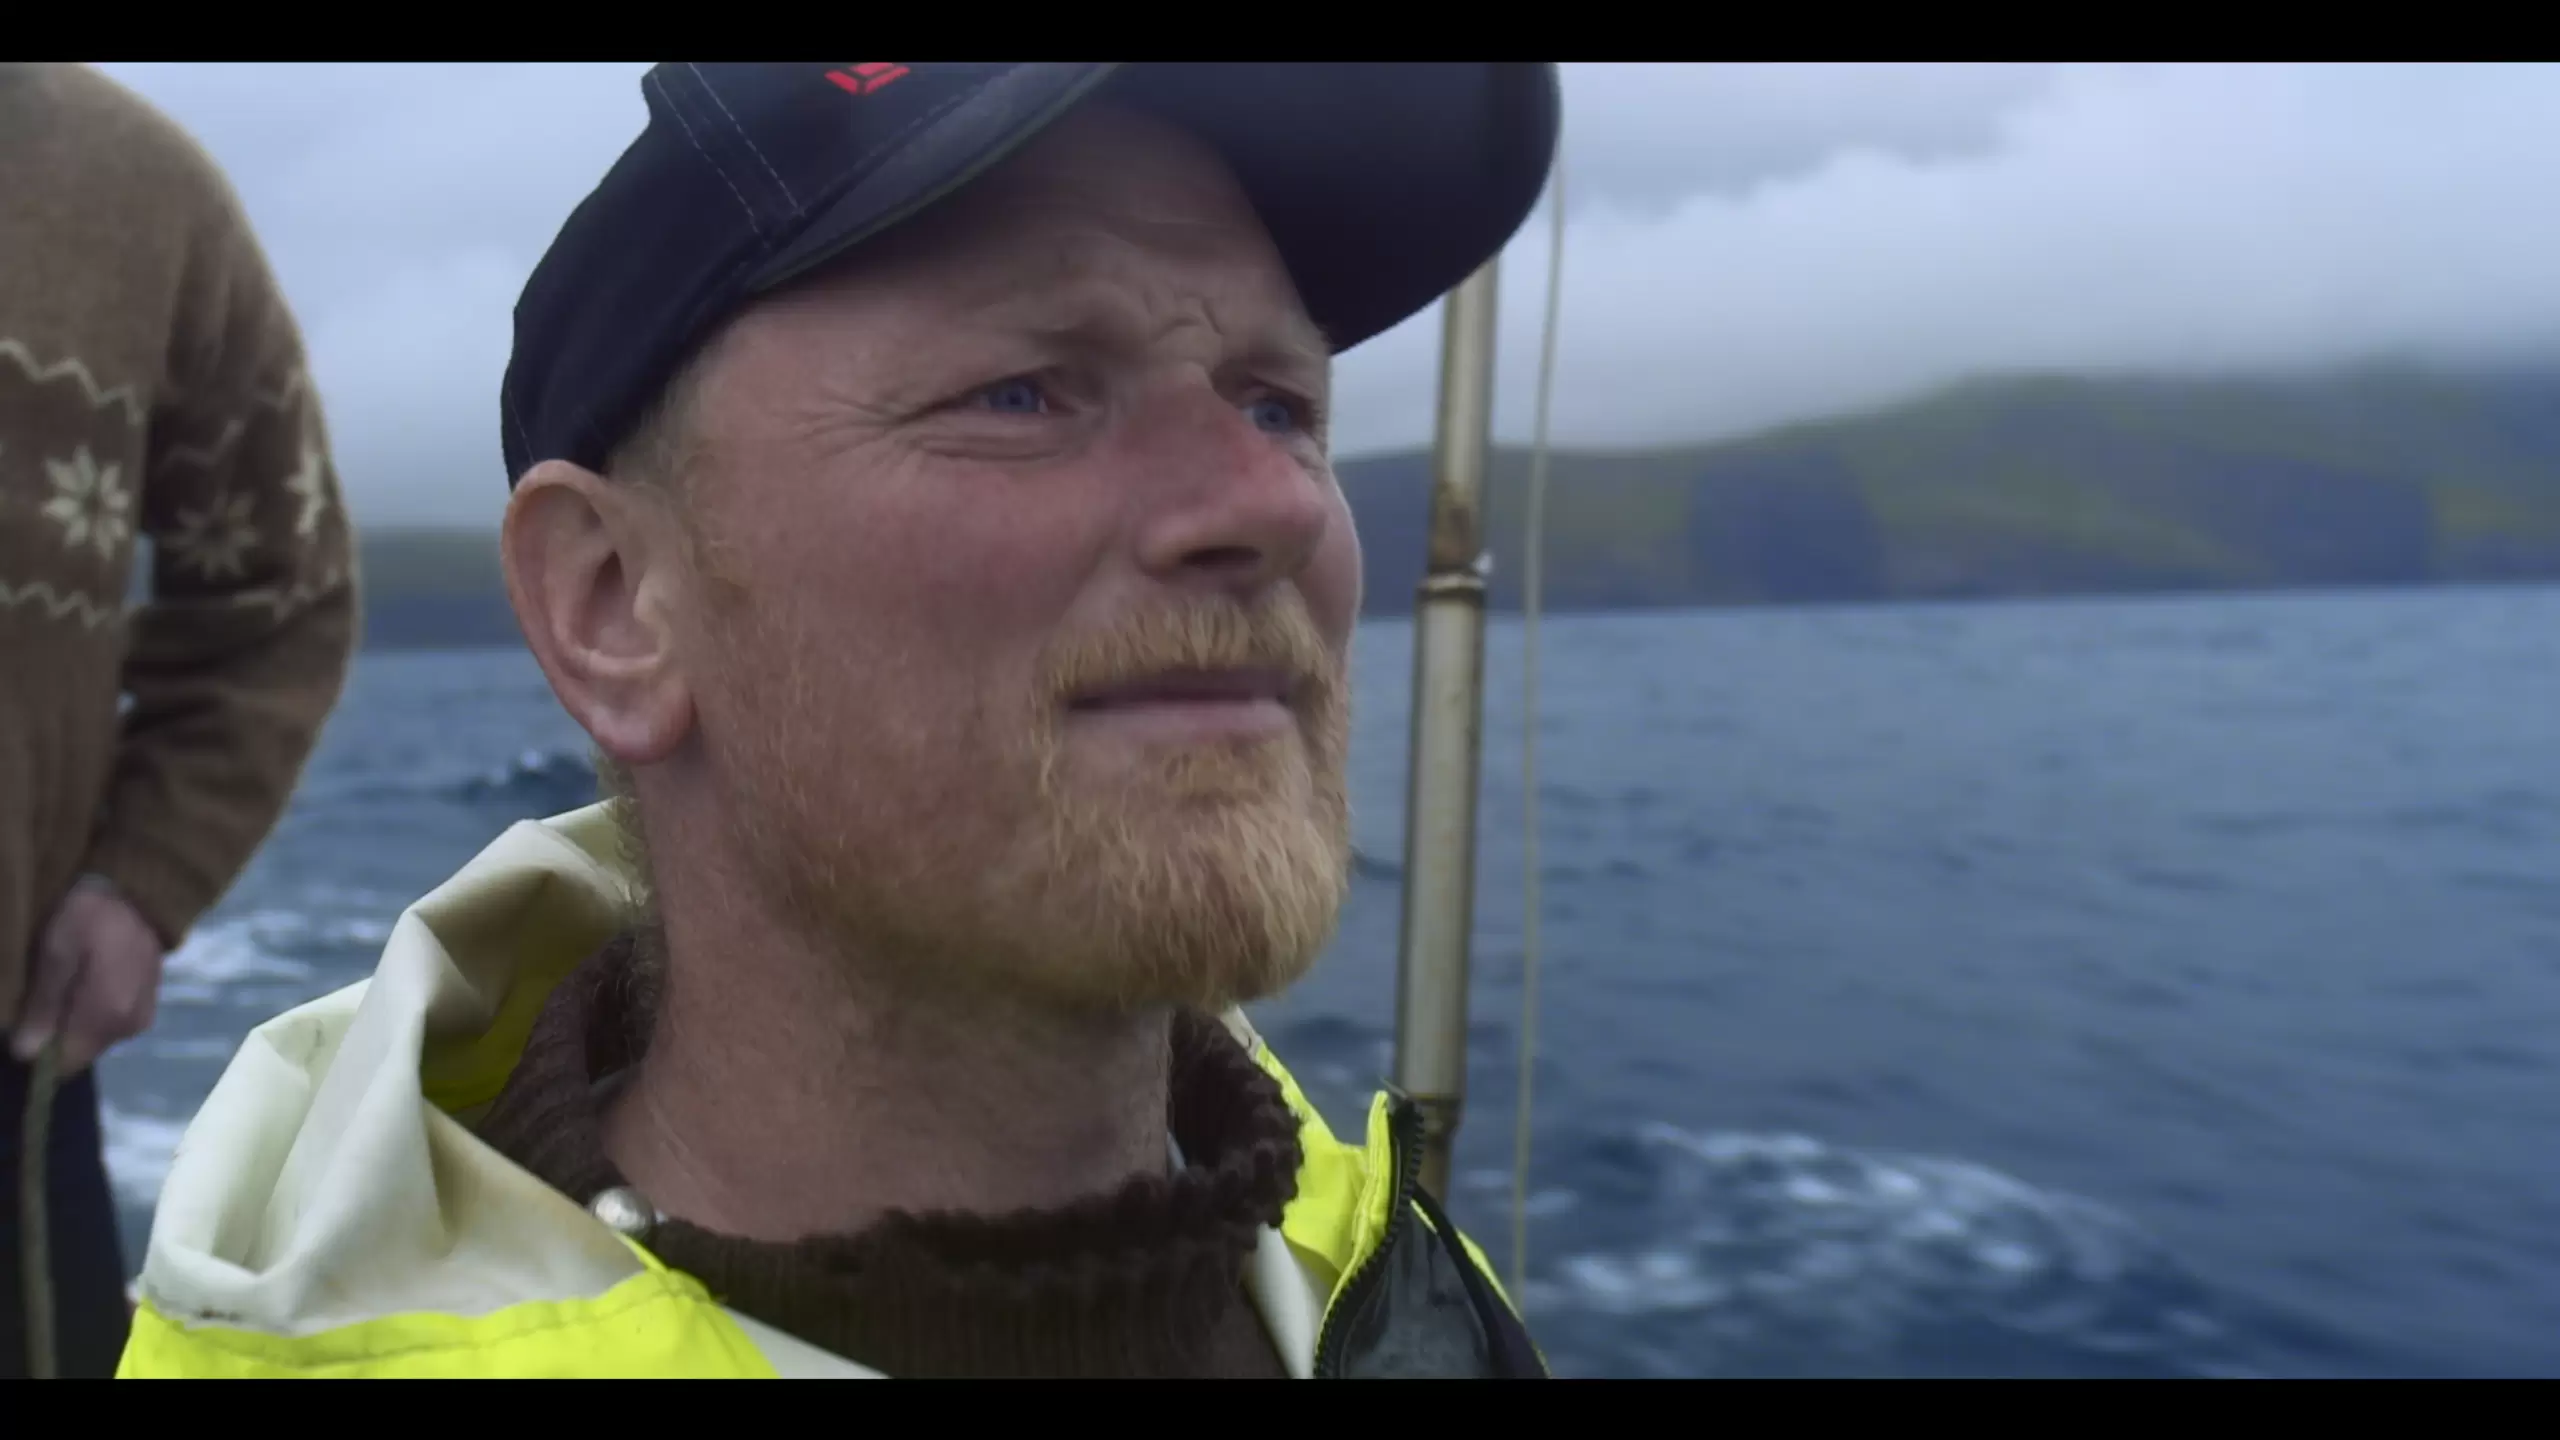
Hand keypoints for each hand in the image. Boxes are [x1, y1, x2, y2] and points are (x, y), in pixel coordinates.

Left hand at [12, 877, 166, 1075]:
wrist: (137, 893)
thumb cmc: (89, 918)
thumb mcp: (55, 952)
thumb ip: (42, 1005)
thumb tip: (25, 1053)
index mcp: (107, 1016)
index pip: (64, 1064)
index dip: (39, 1052)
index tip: (26, 1024)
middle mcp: (129, 1027)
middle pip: (78, 1054)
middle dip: (56, 1034)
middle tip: (44, 994)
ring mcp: (141, 1019)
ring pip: (92, 1041)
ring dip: (73, 1022)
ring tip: (67, 984)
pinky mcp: (146, 1009)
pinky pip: (109, 1027)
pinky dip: (92, 1013)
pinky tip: (87, 982)